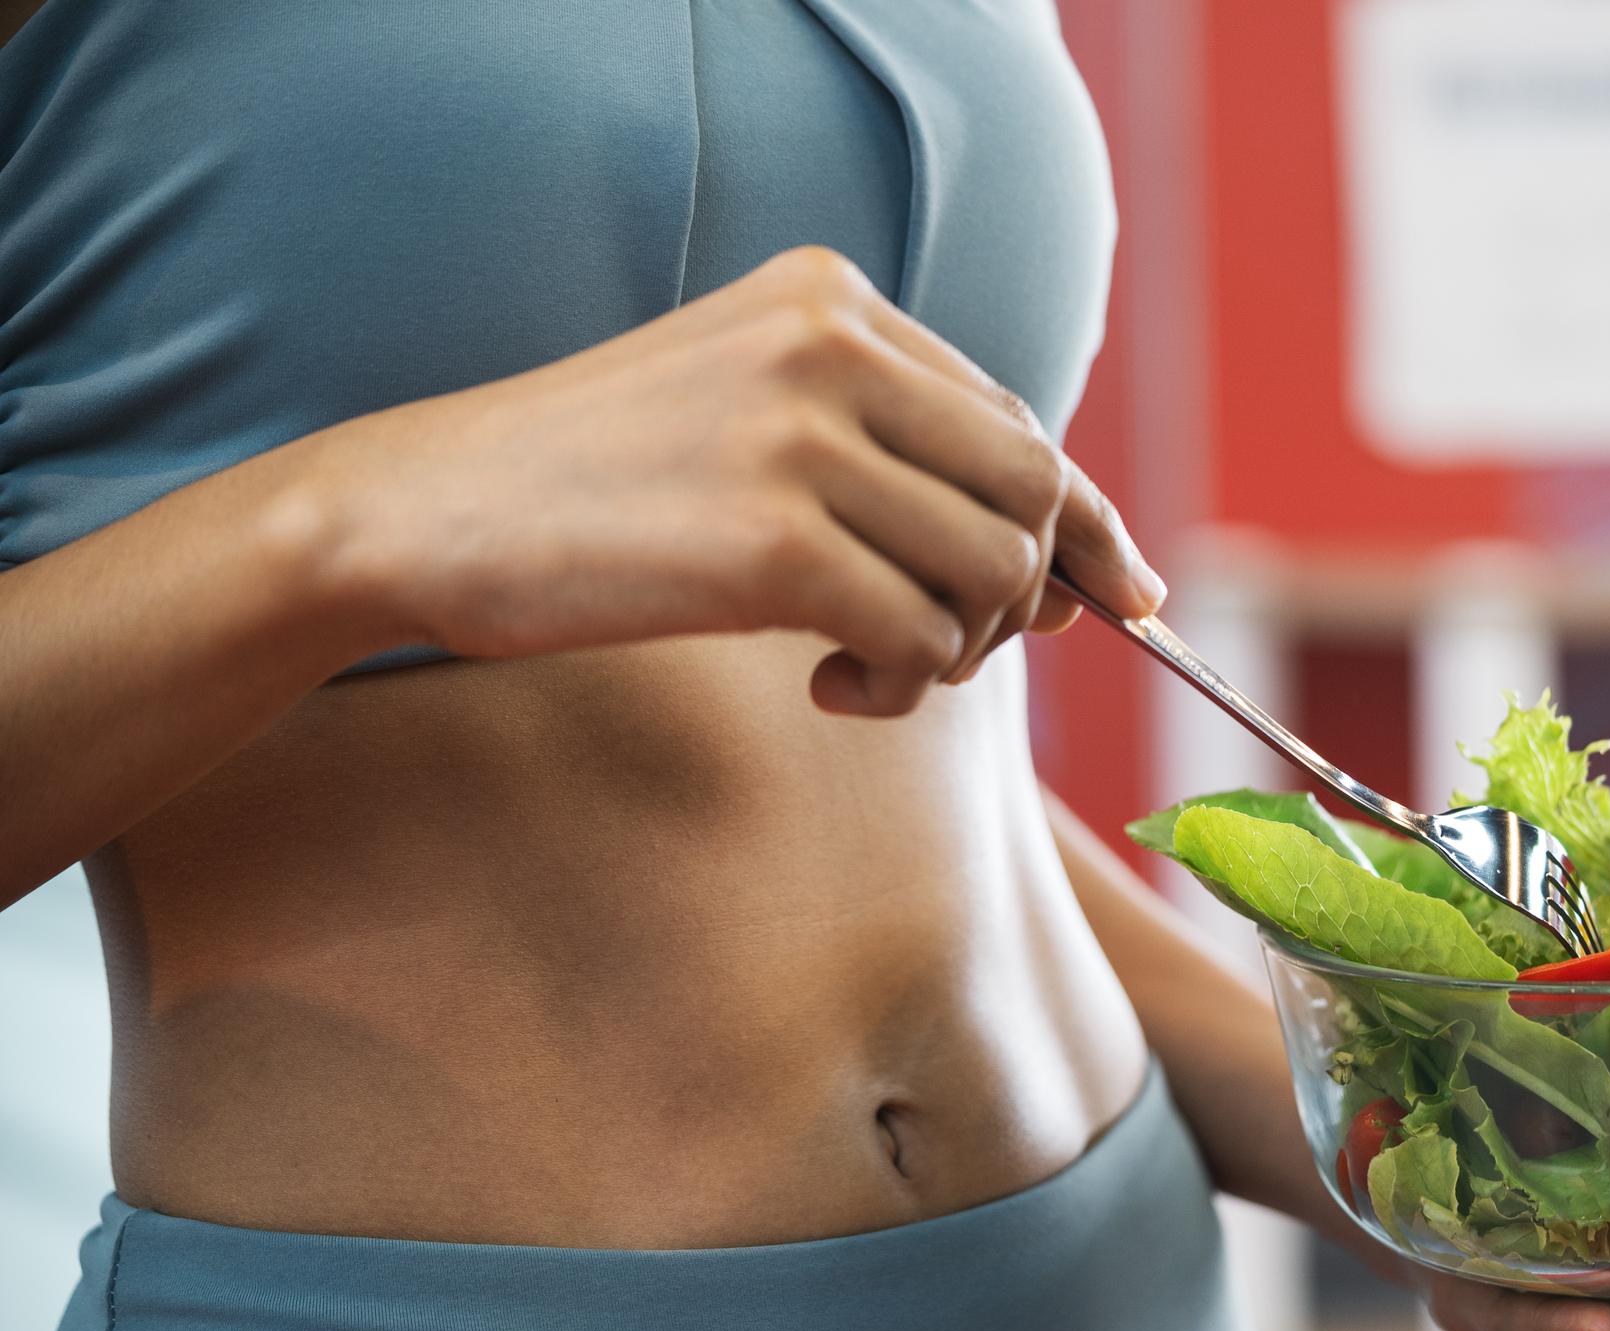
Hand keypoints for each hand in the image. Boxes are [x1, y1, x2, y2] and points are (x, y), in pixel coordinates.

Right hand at [318, 246, 1160, 712]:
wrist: (425, 512)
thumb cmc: (595, 487)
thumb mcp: (750, 418)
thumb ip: (891, 460)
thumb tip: (1064, 576)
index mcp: (833, 300)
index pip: (1018, 422)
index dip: (1083, 525)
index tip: (1117, 597)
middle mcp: (832, 346)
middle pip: (1033, 490)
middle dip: (1026, 594)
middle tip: (954, 648)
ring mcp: (800, 436)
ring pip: (993, 570)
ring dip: (956, 650)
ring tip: (869, 664)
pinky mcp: (770, 539)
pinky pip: (923, 636)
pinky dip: (900, 683)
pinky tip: (827, 683)